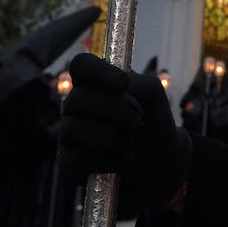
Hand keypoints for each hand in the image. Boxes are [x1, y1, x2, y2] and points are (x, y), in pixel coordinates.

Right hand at [59, 53, 189, 207]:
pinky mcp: (68, 162)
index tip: (123, 82)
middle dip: (113, 110)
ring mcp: (69, 133)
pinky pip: (74, 160)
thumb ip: (140, 84)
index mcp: (94, 82)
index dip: (97, 71)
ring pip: (73, 129)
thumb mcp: (154, 96)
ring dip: (112, 138)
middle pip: (77, 98)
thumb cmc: (151, 120)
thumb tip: (123, 87)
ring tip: (131, 142)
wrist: (158, 159)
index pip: (80, 65)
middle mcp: (76, 105)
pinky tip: (125, 160)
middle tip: (138, 119)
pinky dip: (107, 161)